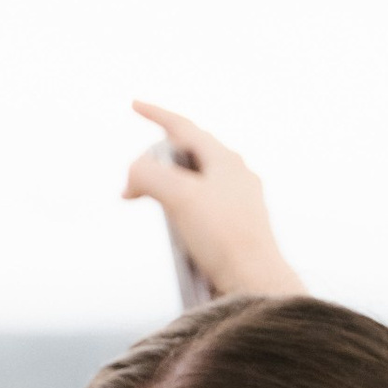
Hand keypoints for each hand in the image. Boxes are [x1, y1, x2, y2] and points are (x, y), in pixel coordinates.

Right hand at [124, 107, 302, 297]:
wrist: (255, 282)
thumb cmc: (223, 237)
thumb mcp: (177, 196)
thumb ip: (147, 174)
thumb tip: (133, 179)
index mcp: (225, 159)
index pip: (184, 127)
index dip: (156, 114)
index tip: (134, 105)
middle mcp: (236, 175)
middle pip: (187, 155)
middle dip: (156, 162)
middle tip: (133, 184)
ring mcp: (239, 202)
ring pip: (194, 182)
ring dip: (167, 188)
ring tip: (152, 206)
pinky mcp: (237, 228)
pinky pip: (202, 208)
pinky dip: (180, 210)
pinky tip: (175, 231)